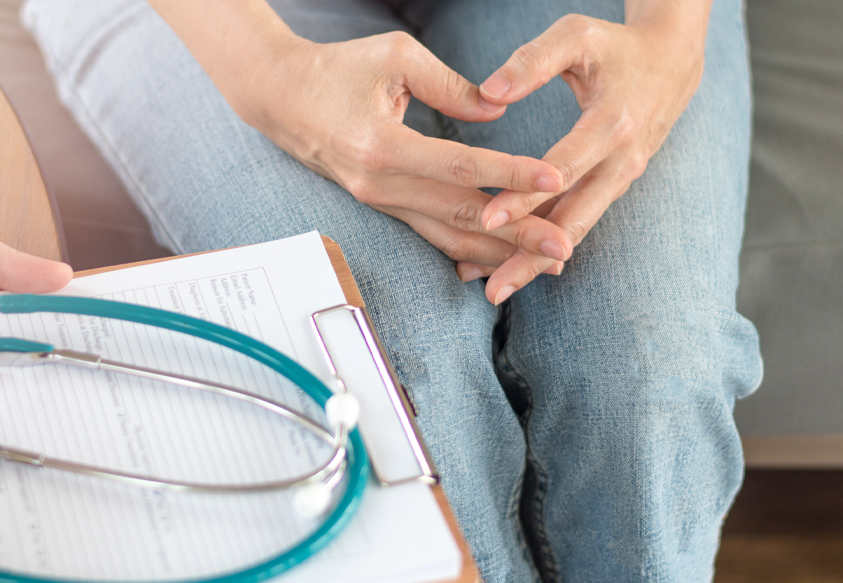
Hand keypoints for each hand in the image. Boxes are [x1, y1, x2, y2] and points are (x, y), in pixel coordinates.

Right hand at [230, 31, 573, 266]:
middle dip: (516, 234)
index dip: (510, 173)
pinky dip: (466, 248)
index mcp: (382, 145)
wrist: (279, 97)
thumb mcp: (396, 57)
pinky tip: (499, 261)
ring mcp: (378, 200)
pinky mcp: (380, 205)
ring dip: (497, 252)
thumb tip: (497, 112)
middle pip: (459, 214)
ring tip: (543, 264)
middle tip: (563, 247)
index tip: (555, 177)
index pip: (459, 166)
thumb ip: (450, 84)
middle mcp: (379, 184)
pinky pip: (428, 233)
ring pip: (446, 235)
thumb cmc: (337, 69)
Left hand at [458, 10, 707, 302]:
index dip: (525, 196)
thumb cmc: (616, 45)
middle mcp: (622, 161)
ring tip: (494, 289)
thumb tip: (488, 92)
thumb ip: (531, 61)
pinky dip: (547, 248)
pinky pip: (578, 222)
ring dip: (536, 263)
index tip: (486, 218)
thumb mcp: (576, 36)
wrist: (672, 60)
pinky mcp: (613, 186)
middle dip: (531, 257)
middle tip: (493, 289)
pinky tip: (511, 266)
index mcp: (613, 123)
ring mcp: (621, 179)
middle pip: (574, 220)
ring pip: (576, 230)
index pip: (562, 169)